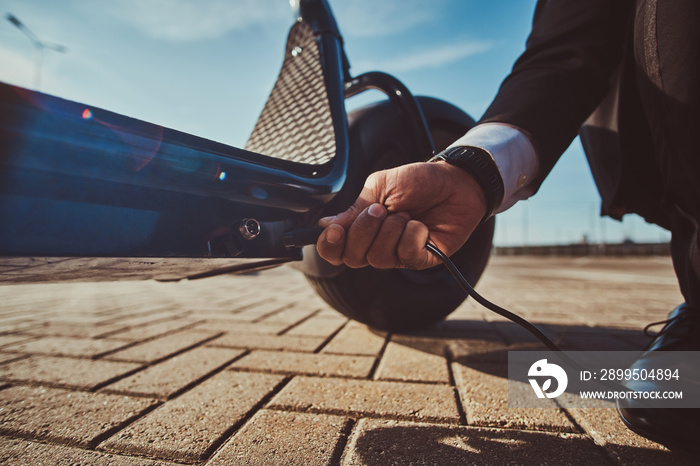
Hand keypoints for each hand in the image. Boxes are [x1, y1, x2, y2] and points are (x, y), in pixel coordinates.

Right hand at [316, 161, 487, 268]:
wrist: (456, 181)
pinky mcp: (423, 259)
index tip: (335, 230)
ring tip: (406, 214)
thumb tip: (326, 224)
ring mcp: (400, 253)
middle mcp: (378, 244)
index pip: (336, 250)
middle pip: (353, 257)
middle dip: (364, 231)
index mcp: (363, 227)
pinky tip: (420, 225)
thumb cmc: (419, 181)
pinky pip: (406, 256)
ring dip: (391, 231)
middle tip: (382, 209)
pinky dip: (412, 236)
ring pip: (378, 259)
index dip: (330, 245)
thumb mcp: (381, 185)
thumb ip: (355, 207)